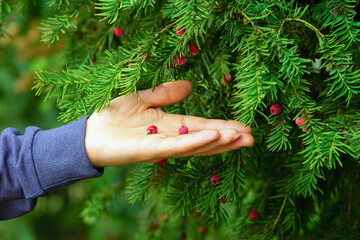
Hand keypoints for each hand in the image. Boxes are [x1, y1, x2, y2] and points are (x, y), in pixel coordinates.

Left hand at [85, 80, 253, 166]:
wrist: (90, 129)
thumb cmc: (114, 114)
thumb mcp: (144, 98)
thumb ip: (166, 94)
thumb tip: (189, 85)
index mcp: (170, 125)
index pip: (202, 126)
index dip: (222, 127)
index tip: (243, 126)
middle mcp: (170, 138)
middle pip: (205, 139)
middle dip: (228, 138)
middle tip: (252, 137)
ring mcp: (162, 146)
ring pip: (196, 146)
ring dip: (219, 142)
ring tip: (242, 138)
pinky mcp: (150, 151)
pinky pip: (177, 147)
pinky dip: (197, 142)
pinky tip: (215, 137)